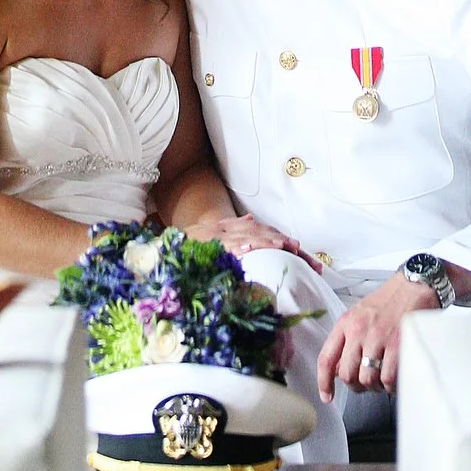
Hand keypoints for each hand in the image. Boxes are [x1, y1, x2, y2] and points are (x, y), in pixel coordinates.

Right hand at [184, 212, 308, 261]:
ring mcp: (217, 236)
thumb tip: (250, 219)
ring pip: (245, 237)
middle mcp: (228, 229)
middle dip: (282, 243)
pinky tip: (248, 250)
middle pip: (260, 233)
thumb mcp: (214, 232)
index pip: (261, 231)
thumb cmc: (194, 240)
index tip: (299, 248)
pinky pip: (223, 246)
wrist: (169, 239)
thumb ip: (234, 226)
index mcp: (232, 228)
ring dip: (265, 241)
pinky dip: (236, 247)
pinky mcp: (207, 244)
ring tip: (284, 246)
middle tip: (301, 251)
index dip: (280, 239)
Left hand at [316, 272, 439, 400]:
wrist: (414, 285)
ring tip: (383, 379)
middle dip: (356, 386)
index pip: (326, 358)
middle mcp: (358, 330)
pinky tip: (395, 378)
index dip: (324, 382)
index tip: (327, 396)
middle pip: (347, 374)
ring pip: (367, 379)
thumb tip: (340, 369)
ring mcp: (377, 338)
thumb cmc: (389, 301)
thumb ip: (348, 339)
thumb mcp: (360, 314)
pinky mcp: (397, 344)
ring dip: (375, 386)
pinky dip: (391, 385)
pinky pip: (387, 379)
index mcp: (346, 323)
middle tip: (367, 383)